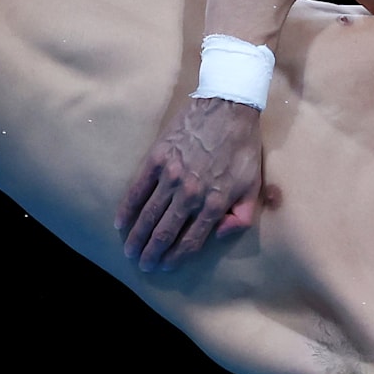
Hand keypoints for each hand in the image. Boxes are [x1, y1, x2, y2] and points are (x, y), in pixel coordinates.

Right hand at [114, 96, 263, 272]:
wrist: (227, 106)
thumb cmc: (242, 147)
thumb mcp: (253, 185)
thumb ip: (241, 216)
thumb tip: (220, 234)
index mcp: (215, 203)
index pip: (190, 240)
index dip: (175, 257)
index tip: (165, 267)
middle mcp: (190, 194)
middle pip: (164, 232)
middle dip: (151, 253)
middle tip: (143, 265)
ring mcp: (170, 176)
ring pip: (148, 215)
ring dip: (137, 237)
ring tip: (129, 251)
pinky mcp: (156, 159)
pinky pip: (137, 189)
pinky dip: (127, 208)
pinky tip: (120, 222)